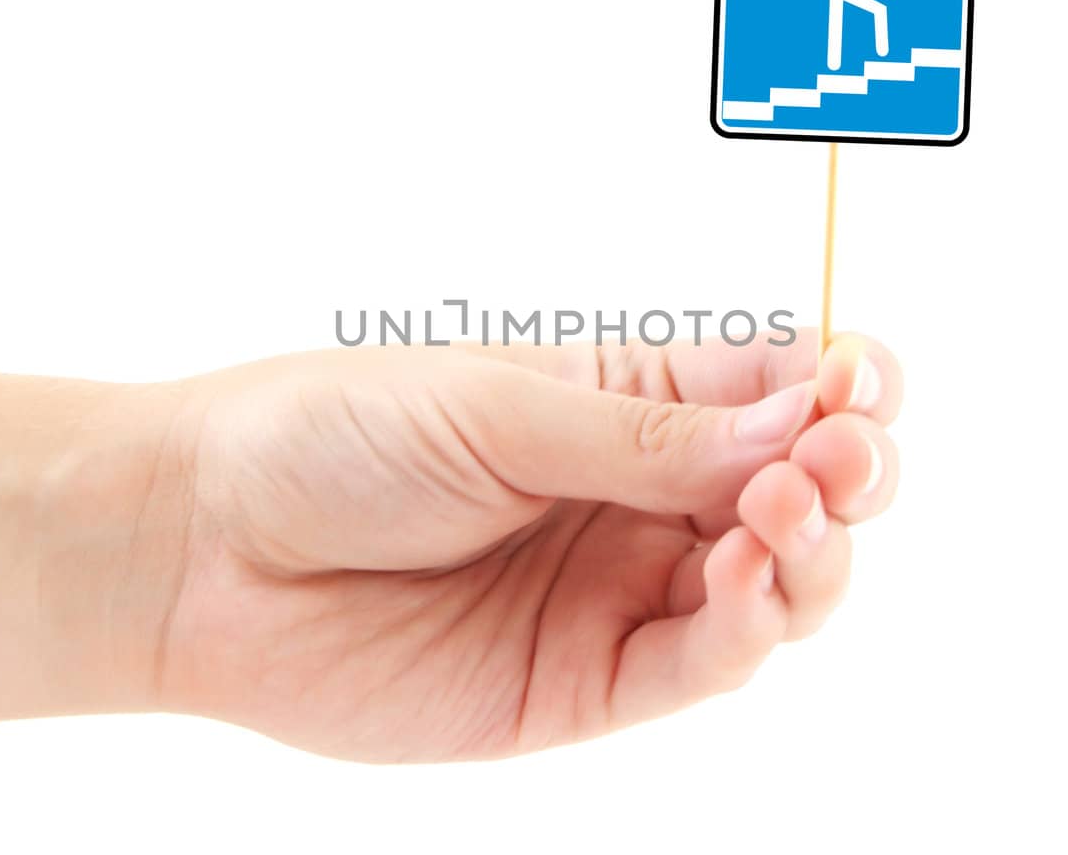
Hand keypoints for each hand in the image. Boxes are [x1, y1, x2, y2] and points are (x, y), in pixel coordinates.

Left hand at [155, 332, 902, 761]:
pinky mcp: (588, 683)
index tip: (862, 385)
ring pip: (776, 586)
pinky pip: (701, 665)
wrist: (205, 547)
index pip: (776, 389)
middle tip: (842, 459)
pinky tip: (742, 577)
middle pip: (800, 491)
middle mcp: (639, 495)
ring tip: (784, 512)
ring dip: (811, 550)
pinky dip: (747, 626)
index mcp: (625, 400)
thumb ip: (645, 432)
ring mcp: (619, 591)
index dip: (840, 385)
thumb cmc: (333, 435)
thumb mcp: (497, 407)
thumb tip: (797, 424)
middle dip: (847, 472)